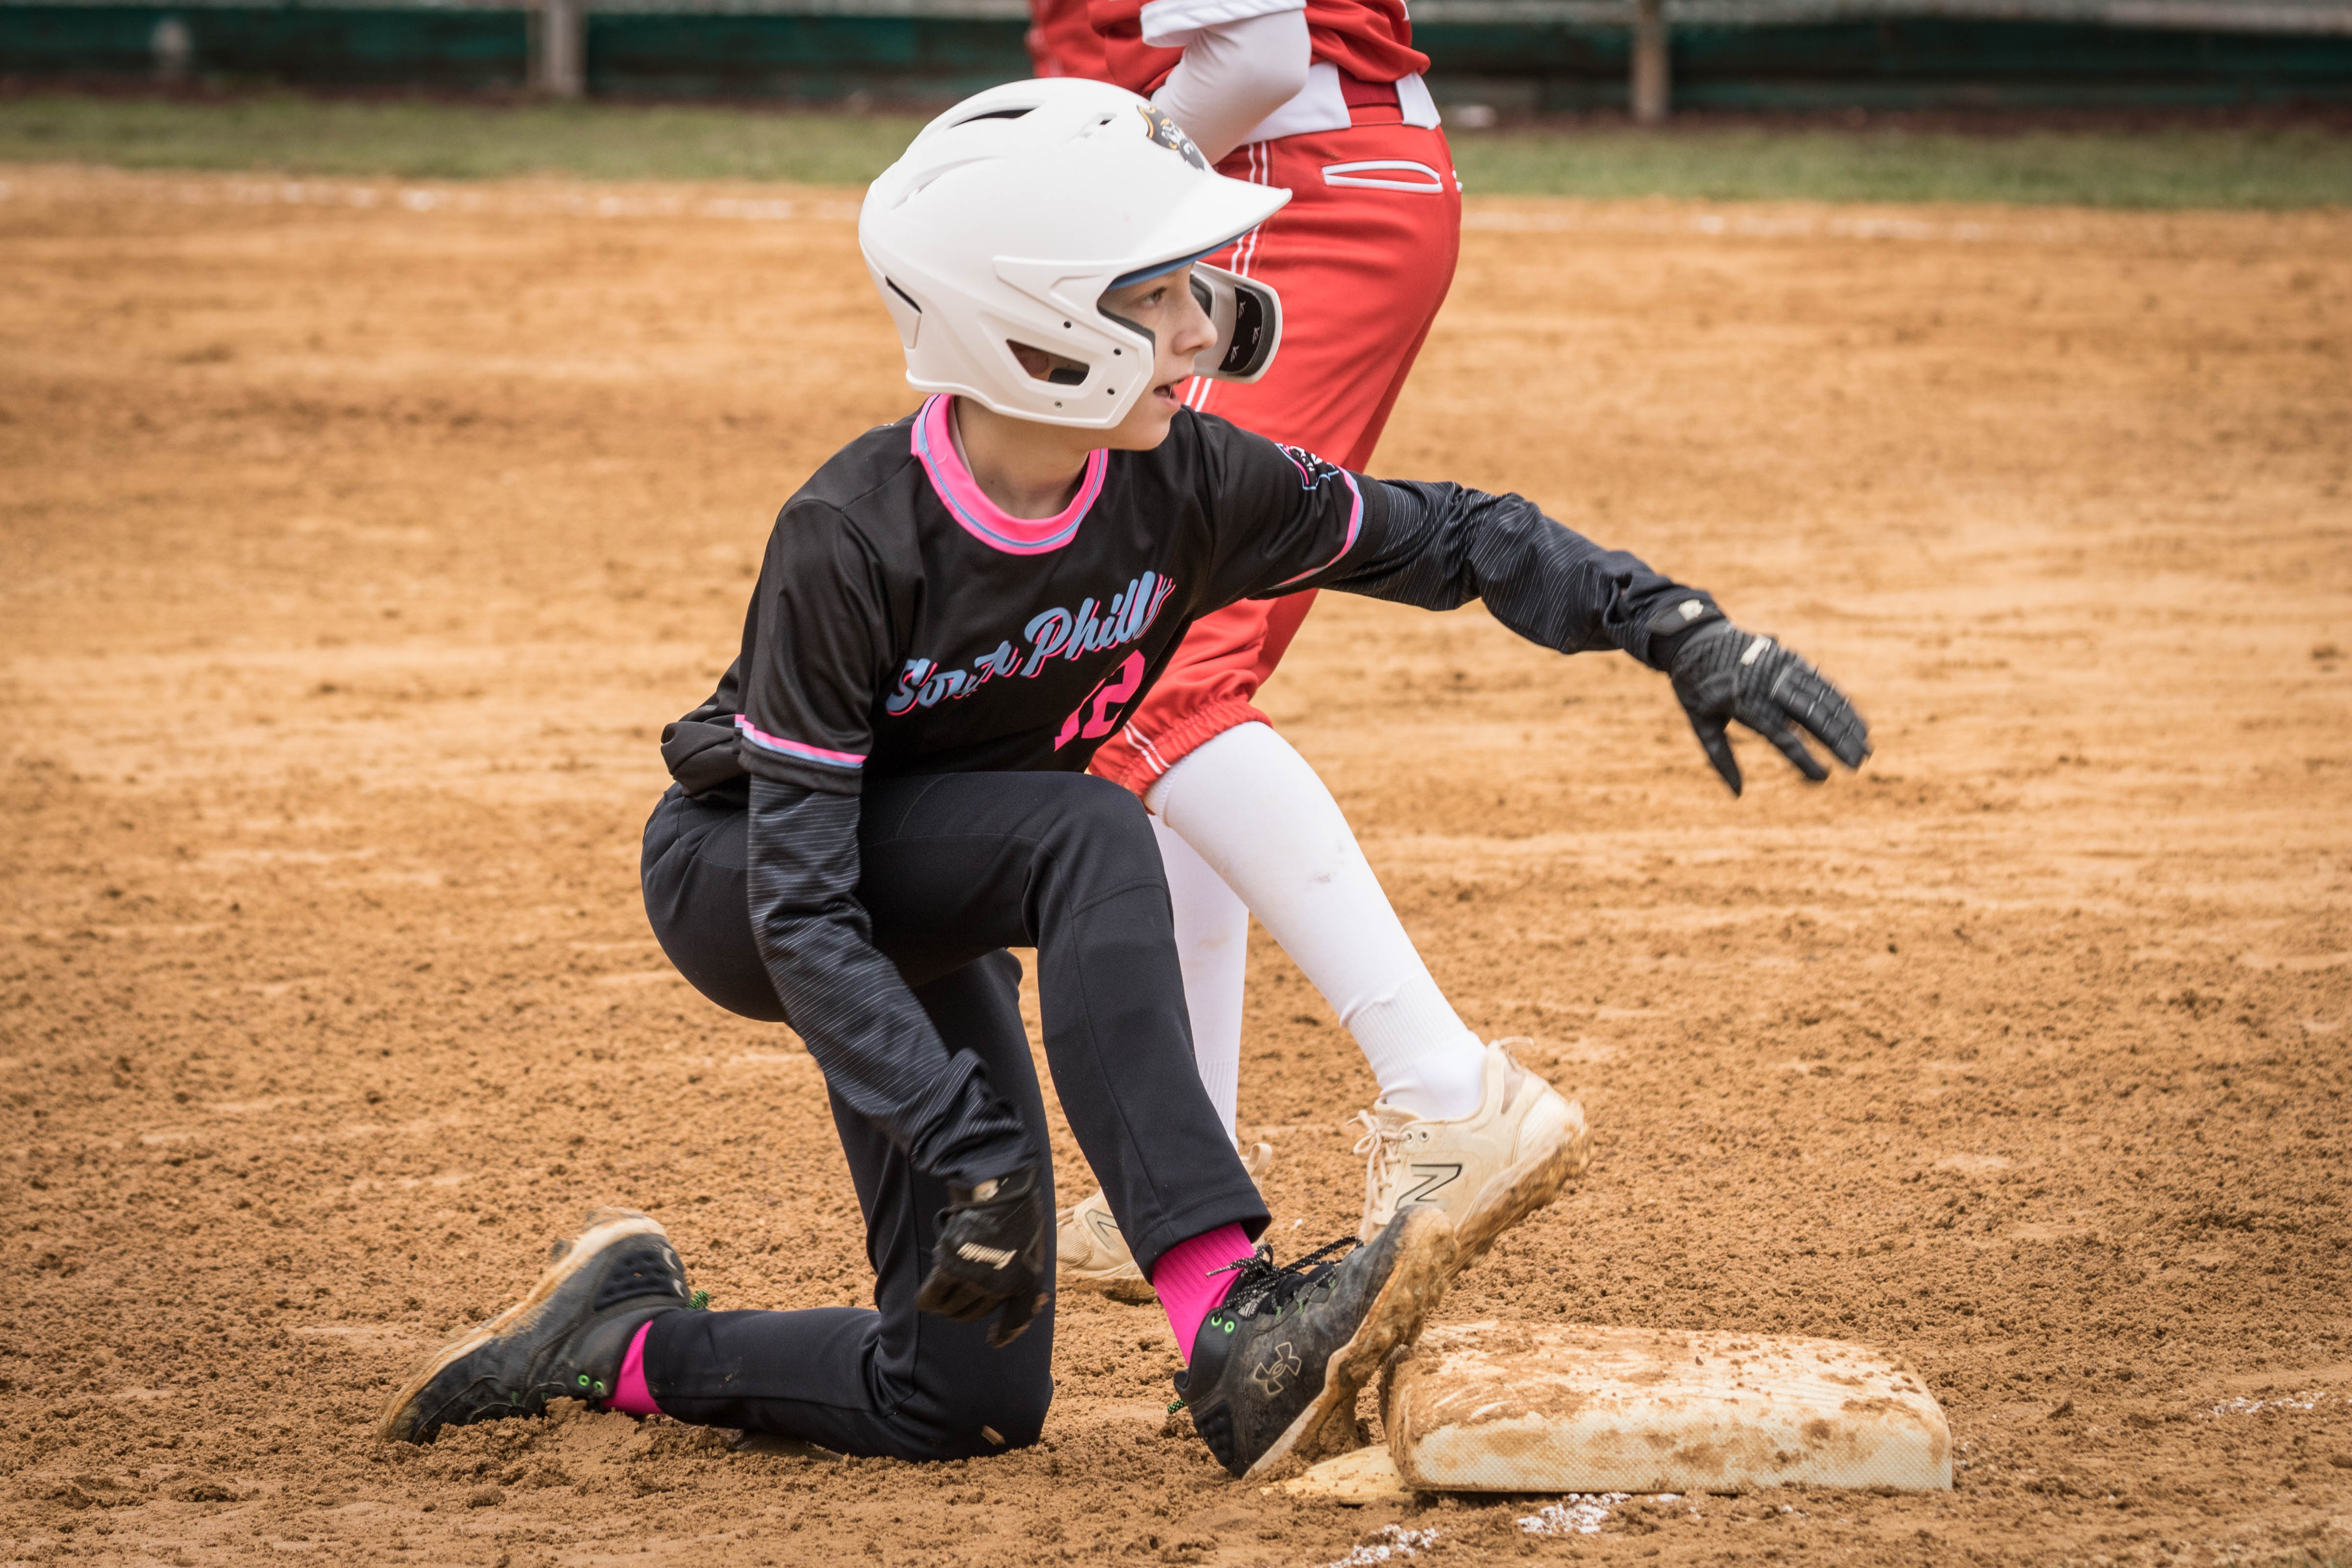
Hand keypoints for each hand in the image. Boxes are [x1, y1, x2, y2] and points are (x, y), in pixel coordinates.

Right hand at [915, 1164, 1048, 1347]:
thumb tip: (1027, 1294)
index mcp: (1026, 1282)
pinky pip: (931, 1297)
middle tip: (956, 1300)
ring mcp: (974, 1279)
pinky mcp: (950, 1267)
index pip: (1017, 1319)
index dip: (1006, 1333)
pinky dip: (927, 1299)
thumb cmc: (1018, 1211)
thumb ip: (1023, 1271)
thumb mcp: (1033, 1246)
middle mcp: (1000, 1287)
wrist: (1002, 1190)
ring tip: (941, 1295)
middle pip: (972, 1315)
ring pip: (950, 1309)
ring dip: (944, 1306)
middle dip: (962, 1312)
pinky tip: (926, 1298)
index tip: (994, 1339)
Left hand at [1668, 622, 1869, 795]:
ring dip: (1847, 723)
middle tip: (1858, 765)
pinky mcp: (1790, 659)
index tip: (1823, 777)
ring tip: (1866, 749)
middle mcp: (1767, 683)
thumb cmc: (1693, 687)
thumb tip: (1739, 794)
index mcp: (1743, 703)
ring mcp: (1782, 668)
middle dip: (1838, 741)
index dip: (1804, 758)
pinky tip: (1857, 721)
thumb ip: (1720, 759)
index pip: (1781, 736)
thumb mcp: (1700, 723)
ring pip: (1823, 698)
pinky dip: (1841, 702)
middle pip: (1811, 716)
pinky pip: (1821, 682)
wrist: (1693, 638)